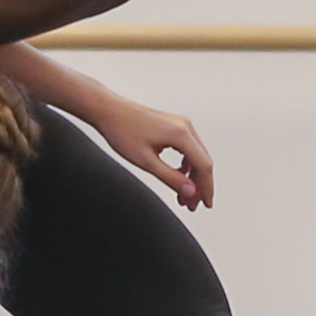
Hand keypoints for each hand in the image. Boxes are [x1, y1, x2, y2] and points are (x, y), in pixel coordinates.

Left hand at [82, 94, 214, 209]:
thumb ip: (170, 177)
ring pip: (196, 155)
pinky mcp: (173, 126)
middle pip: (202, 161)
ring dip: (192, 176)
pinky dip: (185, 165)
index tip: (206, 204)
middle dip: (198, 185)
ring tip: (183, 195)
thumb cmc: (122, 131)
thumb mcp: (146, 161)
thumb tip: (190, 191)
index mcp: (181, 133)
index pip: (204, 165)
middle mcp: (184, 126)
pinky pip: (187, 149)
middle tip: (191, 205)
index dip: (206, 188)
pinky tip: (178, 177)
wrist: (108, 111)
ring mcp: (180, 124)